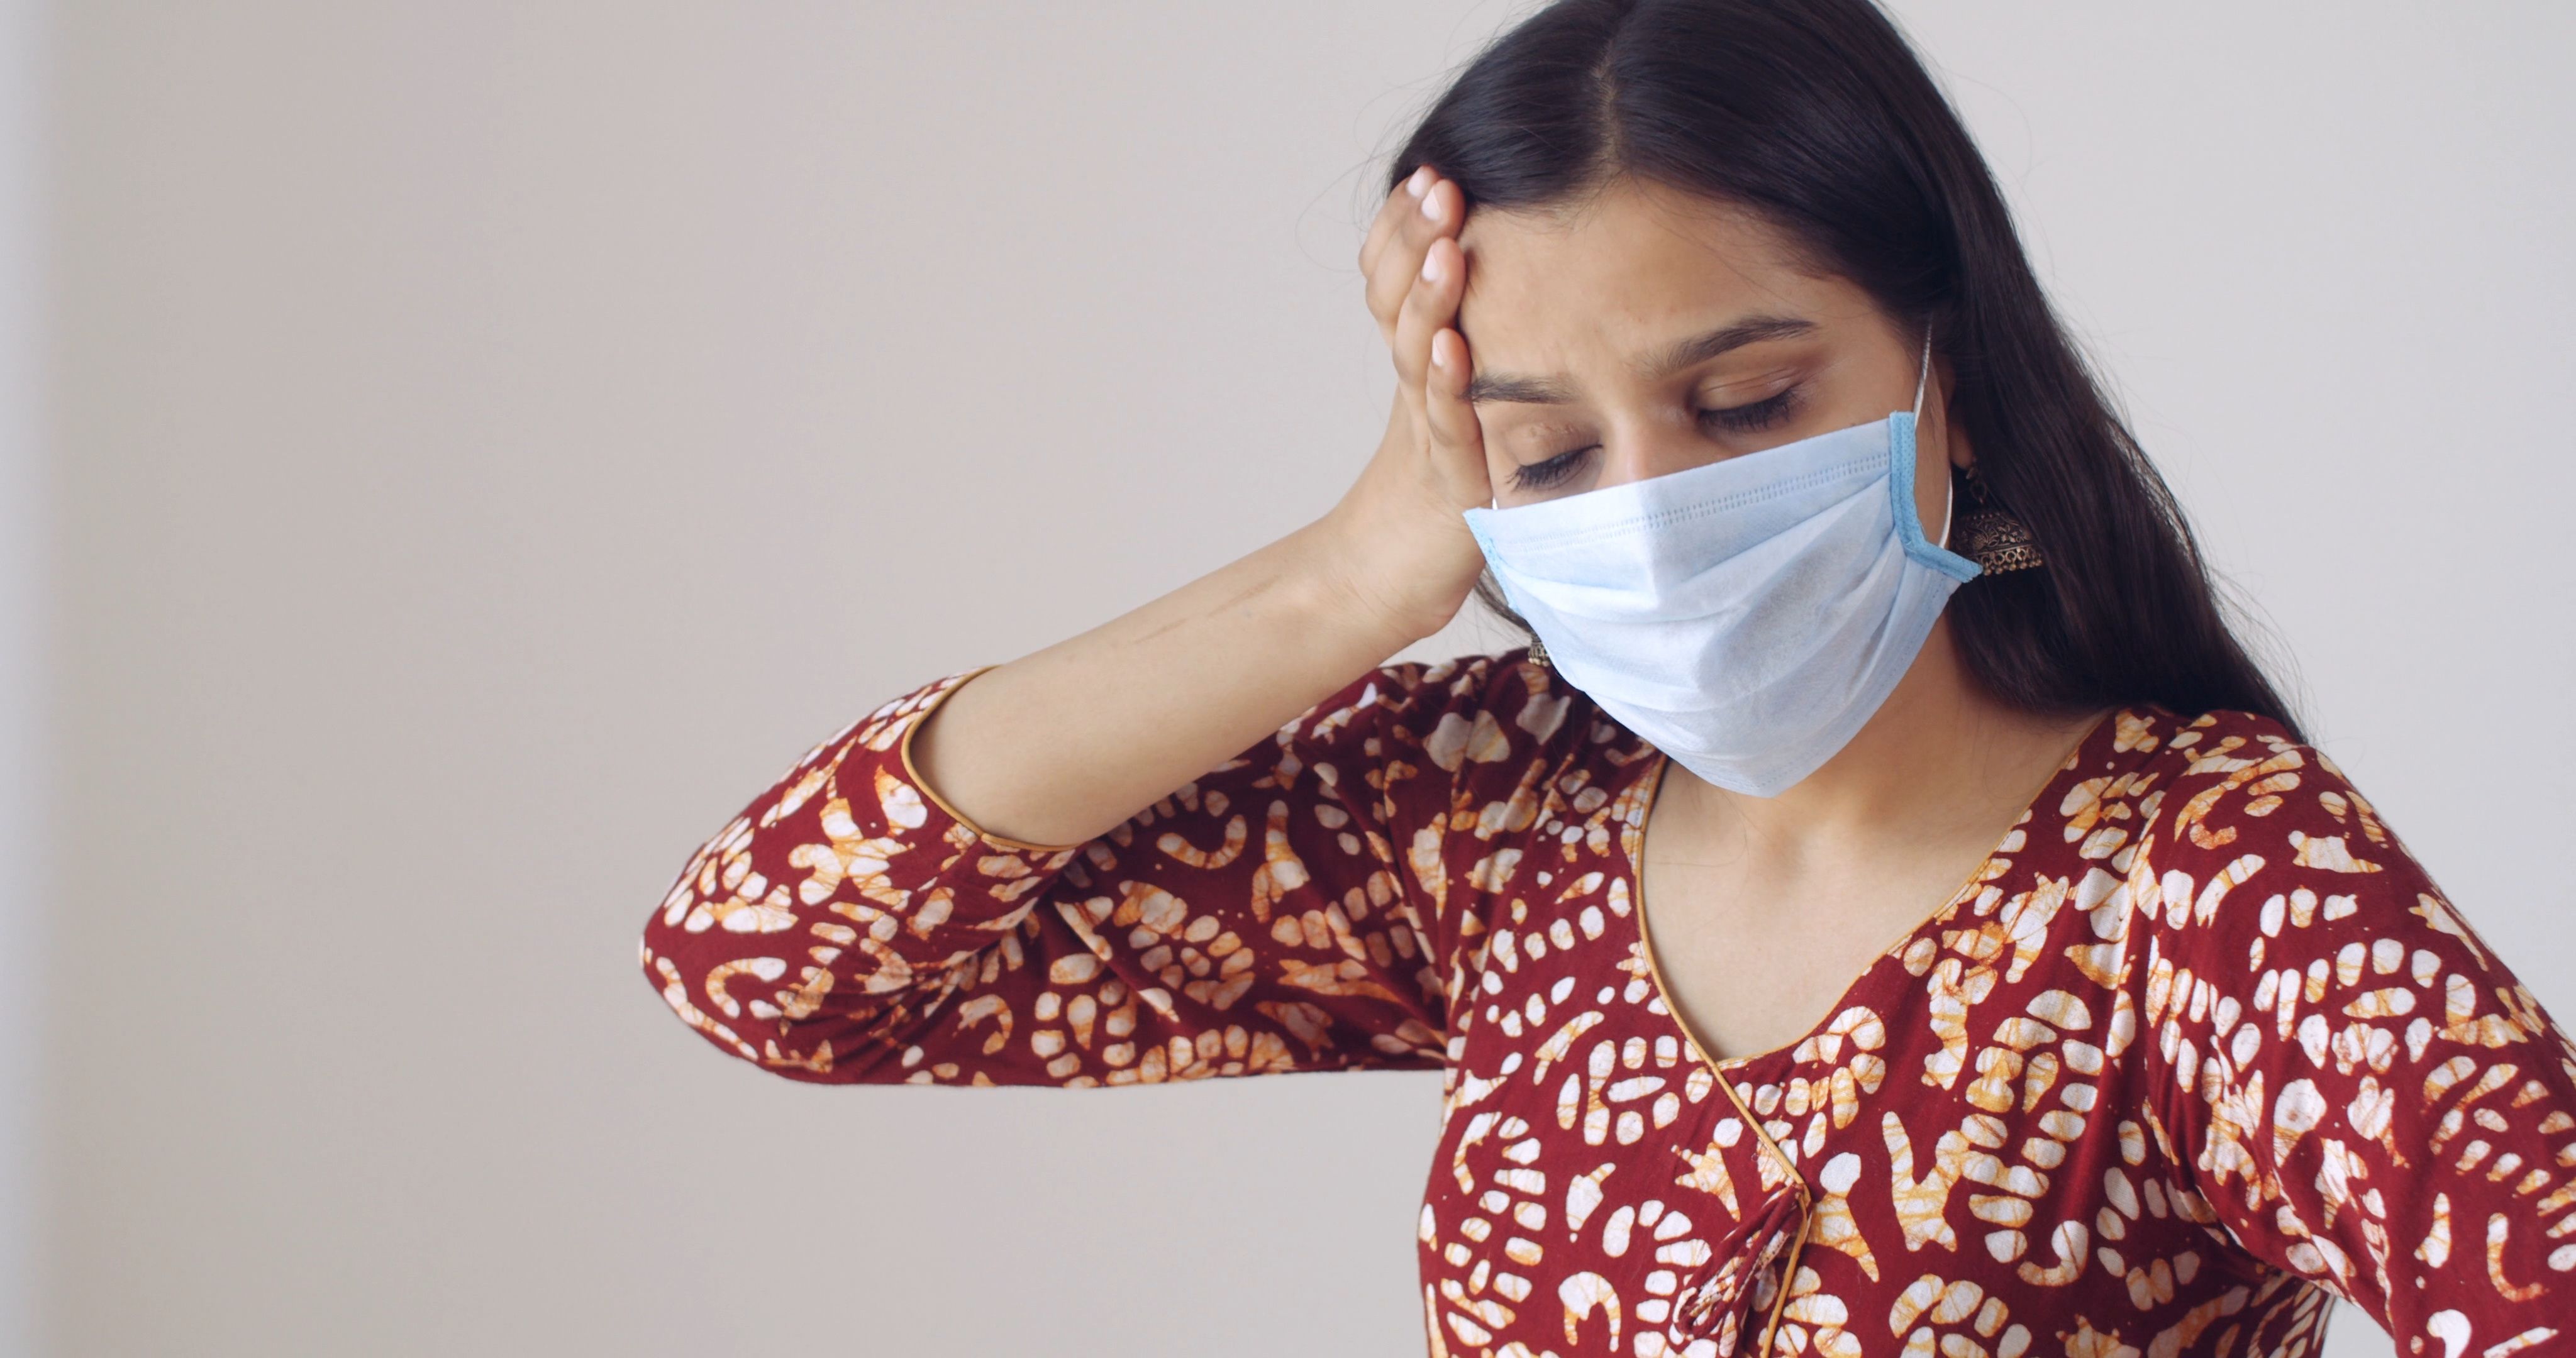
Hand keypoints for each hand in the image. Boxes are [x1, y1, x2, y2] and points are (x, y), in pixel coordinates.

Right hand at [1313, 166, 1494, 645]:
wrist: (1380, 580)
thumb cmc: (1433, 498)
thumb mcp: (1459, 411)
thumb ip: (1477, 356)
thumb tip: (1517, 294)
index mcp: (1419, 364)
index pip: (1394, 280)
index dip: (1404, 228)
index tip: (1429, 174)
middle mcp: (1415, 388)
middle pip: (1397, 300)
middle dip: (1414, 239)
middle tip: (1437, 183)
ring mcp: (1425, 434)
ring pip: (1416, 354)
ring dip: (1430, 299)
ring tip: (1447, 245)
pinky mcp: (1448, 484)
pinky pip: (1444, 429)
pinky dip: (1445, 388)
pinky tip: (1455, 350)